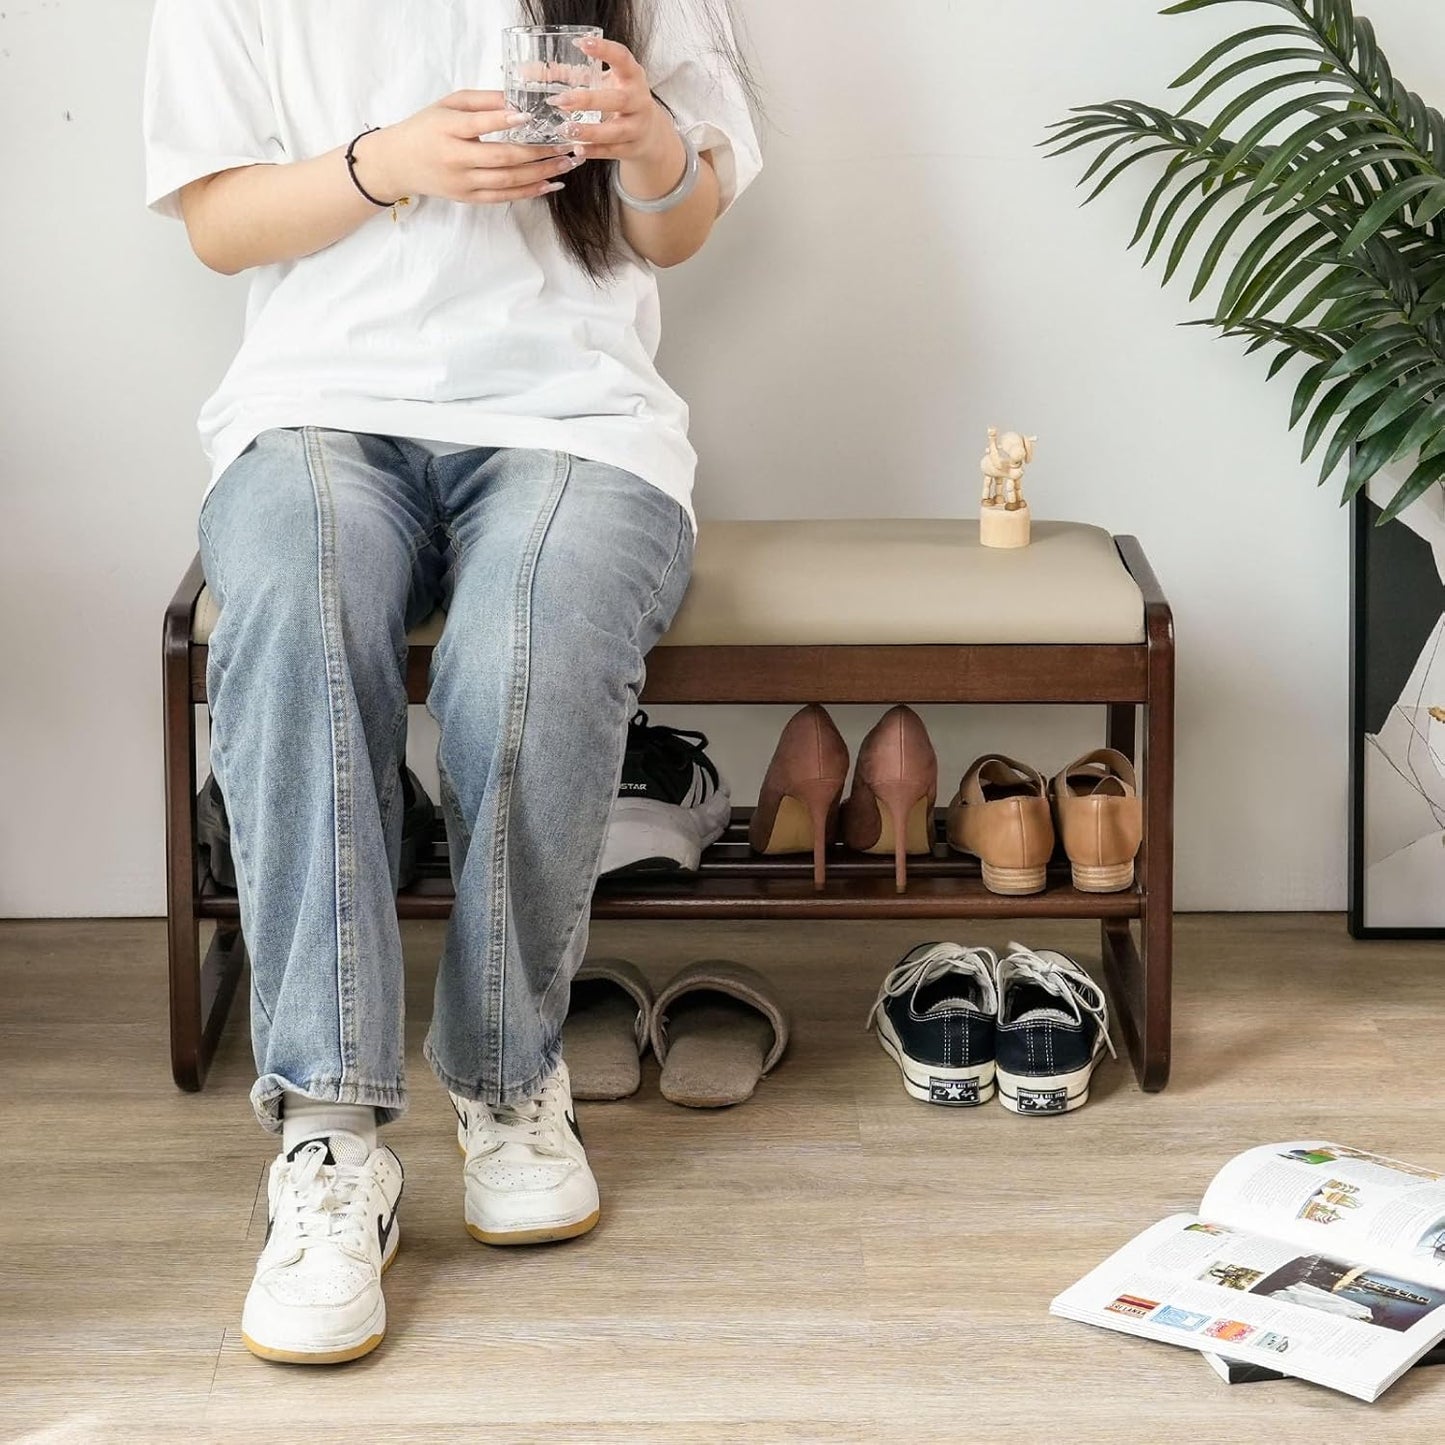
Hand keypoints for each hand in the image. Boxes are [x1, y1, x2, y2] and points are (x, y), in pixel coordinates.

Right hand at [354, 92, 581, 204]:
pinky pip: (504, 197)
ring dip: (542, 173)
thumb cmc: (427, 128)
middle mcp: (456, 159)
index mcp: (447, 129)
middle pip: (502, 158)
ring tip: (567, 163)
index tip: (531, 116)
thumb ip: (482, 102)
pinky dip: (530, 191)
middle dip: (539, 152)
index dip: (506, 121)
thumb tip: (517, 99)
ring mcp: (464, 183)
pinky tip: (550, 184)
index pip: (480, 125)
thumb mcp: (448, 105)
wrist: (399, 163)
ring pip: (508, 181)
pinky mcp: (469, 199)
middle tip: (566, 144)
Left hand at [553, 37, 677, 167]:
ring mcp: (638, 126)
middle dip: (588, 100)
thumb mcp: (607, 83)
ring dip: (589, 131)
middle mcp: (639, 101)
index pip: (623, 58)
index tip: (581, 43)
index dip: (604, 50)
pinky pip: (612, 151)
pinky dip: (594, 151)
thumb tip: (536, 70)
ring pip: (615, 130)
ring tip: (565, 129)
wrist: (649, 134)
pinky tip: (577, 149)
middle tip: (560, 101)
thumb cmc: (621, 101)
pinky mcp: (632, 148)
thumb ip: (577, 75)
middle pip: (618, 100)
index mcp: (633, 77)